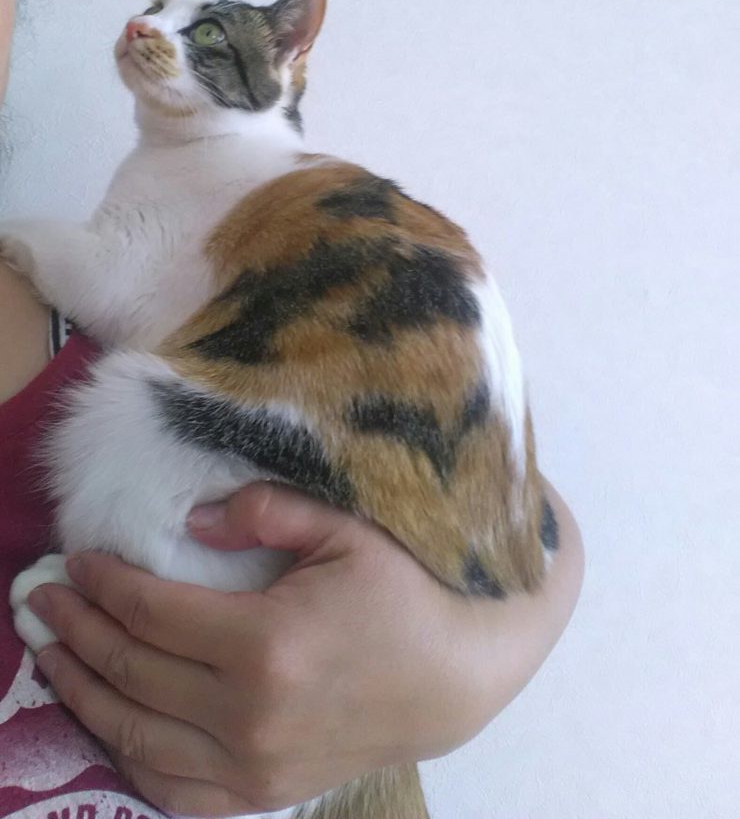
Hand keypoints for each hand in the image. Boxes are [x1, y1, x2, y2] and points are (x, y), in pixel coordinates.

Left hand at [27, 482, 582, 816]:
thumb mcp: (346, 531)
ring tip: (50, 657)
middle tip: (42, 599)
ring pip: (135, 736)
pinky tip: (105, 725)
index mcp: (265, 644)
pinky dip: (127, 757)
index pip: (152, 613)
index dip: (104, 585)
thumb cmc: (405, 593)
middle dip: (77, 630)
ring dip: (81, 695)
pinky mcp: (264, 793)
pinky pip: (172, 790)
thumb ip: (266, 513)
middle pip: (131, 671)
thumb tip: (190, 519)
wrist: (456, 677)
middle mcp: (248, 715)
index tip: (75, 561)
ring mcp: (253, 766)